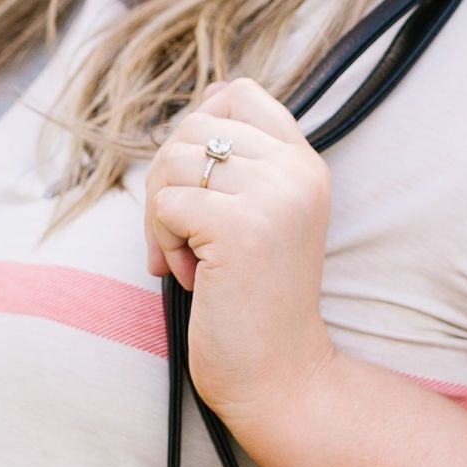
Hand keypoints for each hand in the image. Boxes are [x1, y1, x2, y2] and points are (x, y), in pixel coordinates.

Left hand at [145, 76, 337, 432]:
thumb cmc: (254, 302)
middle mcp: (297, 171)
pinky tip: (190, 277)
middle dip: (168, 180)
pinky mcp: (242, 228)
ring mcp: (274, 196)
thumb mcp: (256, 214)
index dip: (201, 128)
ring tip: (187, 259)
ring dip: (161, 215)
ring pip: (174, 162)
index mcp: (305, 163)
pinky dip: (161, 243)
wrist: (280, 376)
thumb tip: (210, 91)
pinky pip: (167, 203)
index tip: (200, 187)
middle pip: (194, 126)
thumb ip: (237, 159)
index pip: (239, 93)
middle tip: (181, 235)